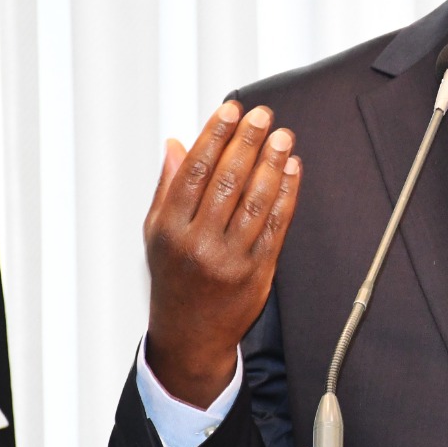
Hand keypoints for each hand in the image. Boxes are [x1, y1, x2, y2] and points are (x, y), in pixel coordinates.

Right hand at [143, 102, 301, 406]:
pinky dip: (287, 194)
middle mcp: (198, 243)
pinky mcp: (258, 272)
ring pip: (256, 201)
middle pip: (227, 181)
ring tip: (282, 136)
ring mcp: (230, 259)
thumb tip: (176, 144)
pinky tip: (292, 170)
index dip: (215, 135)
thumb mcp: (155, 234)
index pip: (195, 171)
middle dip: (247, 142)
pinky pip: (277, 226)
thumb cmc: (173, 278)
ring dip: (272, 163)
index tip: (231, 109)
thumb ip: (168, 188)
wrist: (190, 336)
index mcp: (170, 228)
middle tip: (262, 114)